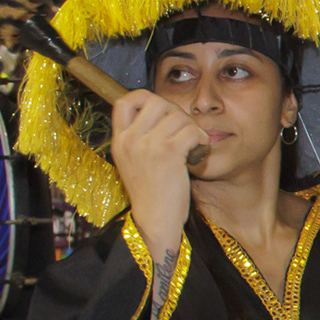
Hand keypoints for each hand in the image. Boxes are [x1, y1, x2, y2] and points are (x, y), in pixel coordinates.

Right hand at [109, 89, 206, 259]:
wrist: (155, 220)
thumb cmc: (151, 193)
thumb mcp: (134, 161)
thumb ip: (140, 138)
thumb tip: (161, 113)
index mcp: (119, 140)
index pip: (124, 101)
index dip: (145, 98)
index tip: (161, 113)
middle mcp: (130, 139)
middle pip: (157, 102)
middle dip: (176, 113)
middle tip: (183, 133)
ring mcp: (147, 145)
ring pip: (178, 116)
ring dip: (192, 129)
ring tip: (192, 146)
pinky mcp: (168, 153)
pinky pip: (191, 131)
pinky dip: (201, 140)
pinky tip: (198, 154)